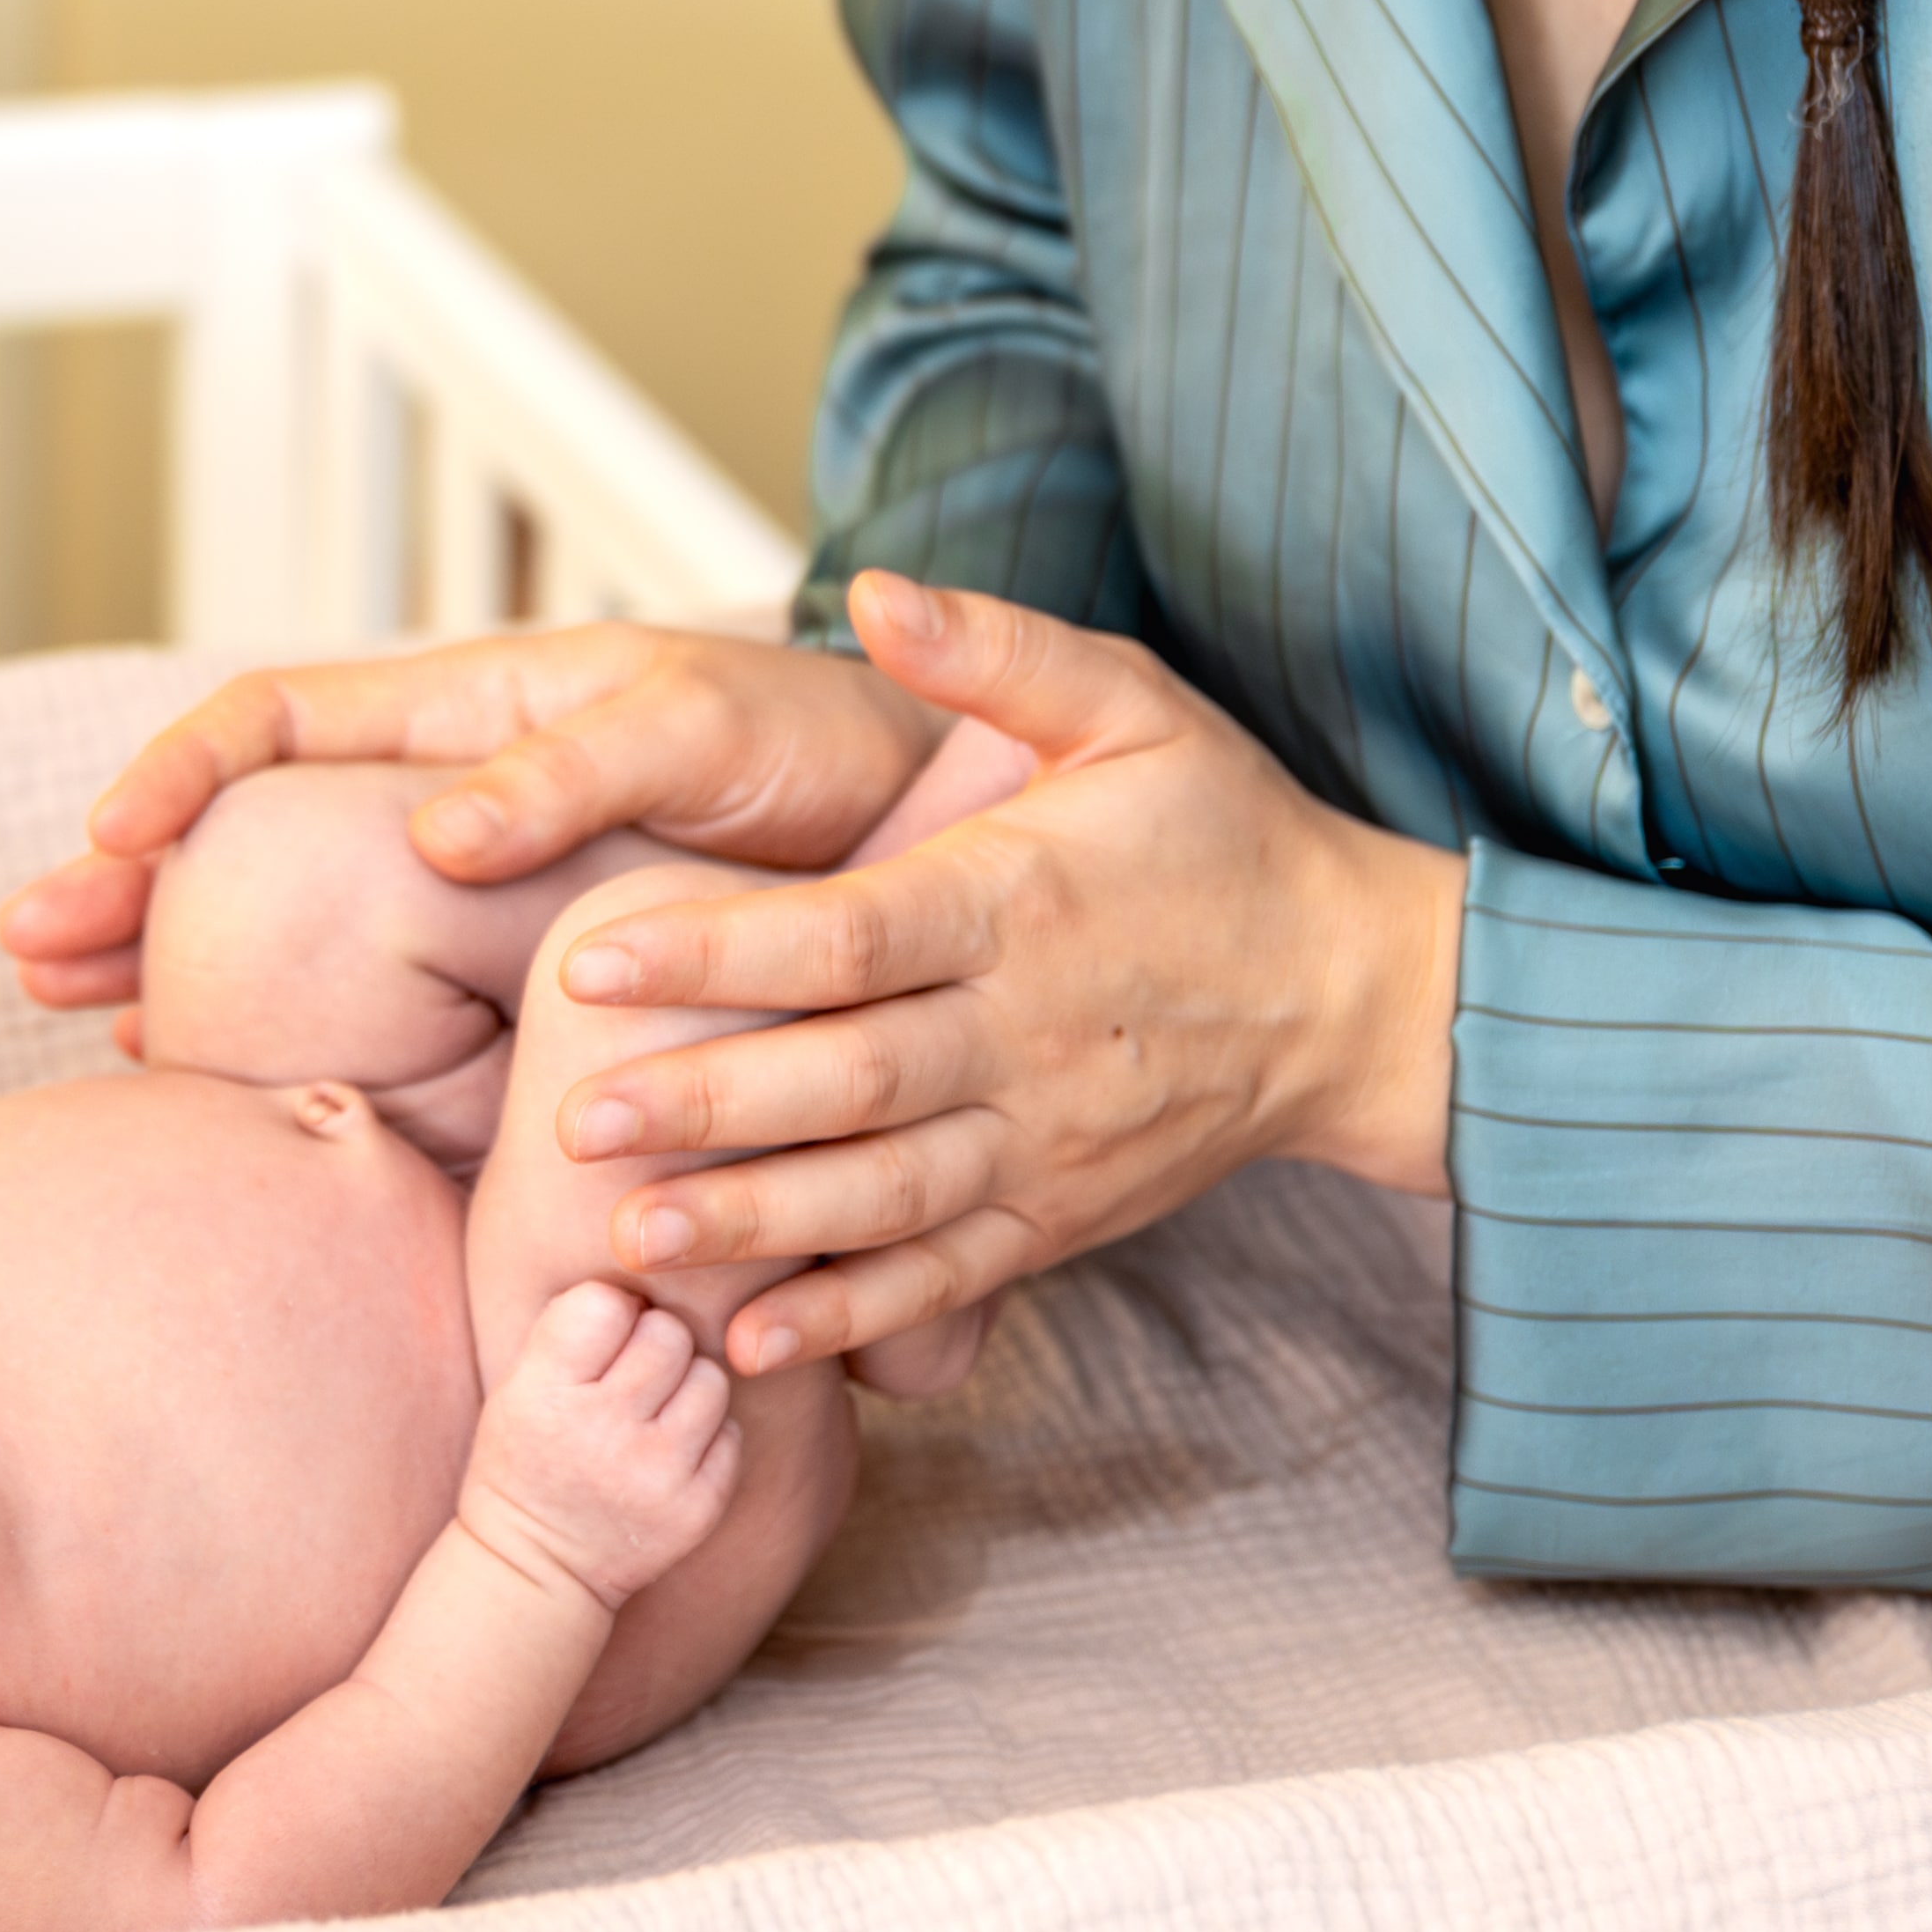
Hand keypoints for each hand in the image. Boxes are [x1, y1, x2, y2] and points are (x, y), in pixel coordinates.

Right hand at [0, 623, 952, 1029]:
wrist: (926, 825)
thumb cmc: (824, 752)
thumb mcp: (705, 736)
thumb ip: (579, 771)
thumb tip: (445, 832)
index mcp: (477, 712)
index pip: (281, 714)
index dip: (184, 770)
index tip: (110, 839)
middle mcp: (455, 797)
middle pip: (249, 827)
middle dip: (134, 881)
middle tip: (32, 956)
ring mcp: (479, 892)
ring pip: (293, 917)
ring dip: (188, 961)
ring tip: (93, 1025)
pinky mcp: (523, 977)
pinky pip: (378, 999)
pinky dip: (294, 1034)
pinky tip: (239, 1084)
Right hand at [456, 1282, 744, 1611]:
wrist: (536, 1568)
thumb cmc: (528, 1456)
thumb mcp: (516, 1385)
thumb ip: (571, 1325)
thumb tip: (650, 1254)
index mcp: (544, 1394)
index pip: (605, 1302)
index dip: (607, 1311)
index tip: (597, 1339)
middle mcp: (601, 1433)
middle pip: (667, 1333)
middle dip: (654, 1343)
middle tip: (632, 1376)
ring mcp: (655, 1475)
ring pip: (710, 1377)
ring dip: (688, 1385)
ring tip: (654, 1413)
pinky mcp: (697, 1509)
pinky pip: (730, 1432)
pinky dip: (708, 1436)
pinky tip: (671, 1454)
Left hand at [556, 573, 1464, 1374]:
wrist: (1358, 994)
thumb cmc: (1223, 834)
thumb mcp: (1134, 706)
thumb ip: (997, 651)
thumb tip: (870, 589)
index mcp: (1018, 902)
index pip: (848, 934)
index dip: (717, 949)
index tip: (590, 963)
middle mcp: (1025, 1033)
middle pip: (846, 1078)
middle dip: (705, 1103)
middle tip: (573, 1119)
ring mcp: (1044, 1142)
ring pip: (882, 1197)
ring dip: (756, 1224)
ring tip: (630, 1241)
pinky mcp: (1060, 1220)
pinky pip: (948, 1279)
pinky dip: (855, 1319)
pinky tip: (757, 1342)